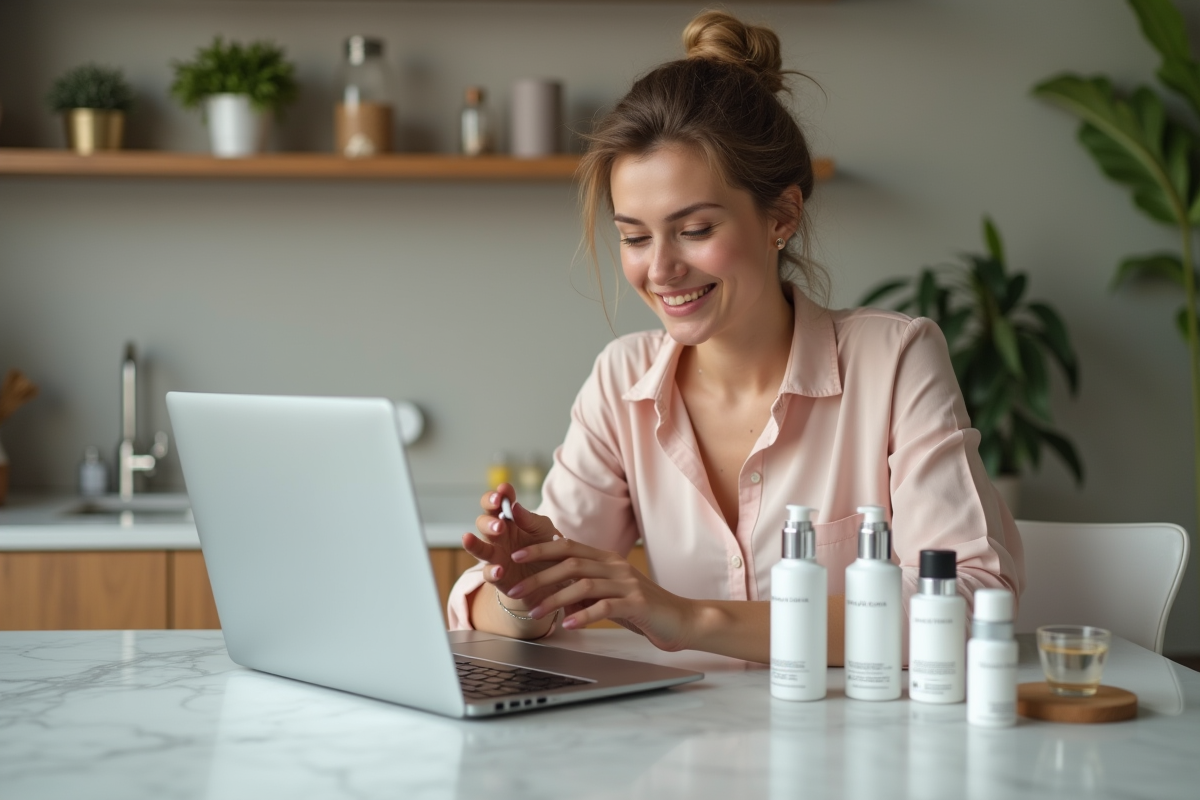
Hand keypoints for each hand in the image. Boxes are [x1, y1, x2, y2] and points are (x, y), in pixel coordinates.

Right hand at [462, 484, 563, 608]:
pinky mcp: (498, 576)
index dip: (495, 497)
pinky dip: (492, 571)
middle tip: (499, 525)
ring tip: (468, 538)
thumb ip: (529, 519)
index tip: (503, 491)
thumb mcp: (543, 529)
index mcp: (508, 520)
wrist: (555, 576)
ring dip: (474, 543)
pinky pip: (488, 574)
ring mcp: (496, 556)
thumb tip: (515, 505)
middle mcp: (497, 536)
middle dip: (488, 522)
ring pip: (478, 548)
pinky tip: (499, 569)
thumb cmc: (546, 546)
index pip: (495, 504)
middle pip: (483, 523)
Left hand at [502, 536, 695, 651]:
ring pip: (584, 584)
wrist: (681, 619)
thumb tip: (555, 598)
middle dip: (539, 577)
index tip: (516, 556)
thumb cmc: (642, 609)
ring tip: (535, 613)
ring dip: (555, 599)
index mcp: (606, 559)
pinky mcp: (637, 604)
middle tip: (515, 590)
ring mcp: (627, 584)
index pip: (568, 547)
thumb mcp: (608, 596)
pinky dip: (584, 615)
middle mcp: (615, 566)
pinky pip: (605, 607)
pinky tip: (568, 624)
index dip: (541, 549)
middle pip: (571, 563)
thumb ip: (583, 593)